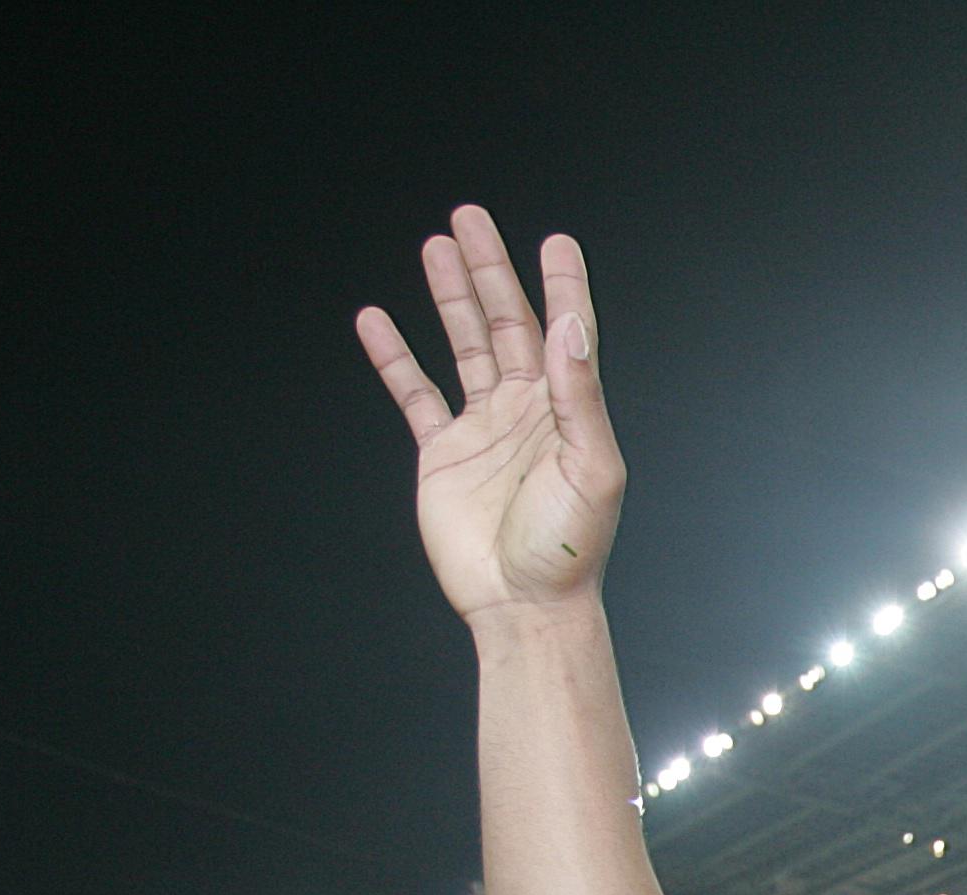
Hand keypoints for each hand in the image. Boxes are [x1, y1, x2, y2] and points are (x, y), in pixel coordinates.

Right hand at [355, 205, 624, 625]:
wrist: (522, 604)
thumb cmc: (568, 548)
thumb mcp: (590, 469)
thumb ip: (577, 397)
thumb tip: (568, 328)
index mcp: (568, 411)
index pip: (566, 333)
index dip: (562, 286)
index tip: (556, 242)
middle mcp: (527, 411)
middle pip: (506, 323)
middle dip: (490, 271)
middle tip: (470, 219)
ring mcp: (484, 429)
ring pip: (463, 346)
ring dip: (450, 297)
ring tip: (436, 248)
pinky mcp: (444, 453)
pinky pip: (415, 393)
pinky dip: (395, 358)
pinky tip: (376, 321)